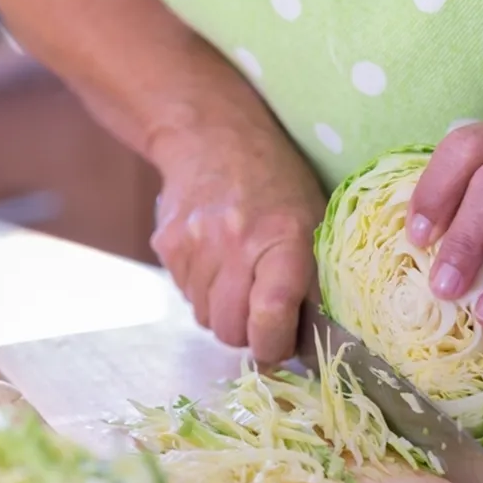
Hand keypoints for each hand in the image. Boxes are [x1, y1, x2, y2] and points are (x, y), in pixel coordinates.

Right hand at [150, 131, 325, 363]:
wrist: (212, 137)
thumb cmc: (276, 183)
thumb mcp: (314, 221)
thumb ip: (315, 280)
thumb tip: (315, 342)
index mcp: (283, 238)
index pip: (270, 316)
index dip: (274, 345)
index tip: (280, 344)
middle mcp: (235, 243)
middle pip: (230, 330)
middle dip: (247, 332)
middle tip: (261, 312)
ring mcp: (194, 245)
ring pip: (205, 318)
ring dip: (223, 310)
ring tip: (238, 275)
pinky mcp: (167, 245)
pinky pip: (185, 295)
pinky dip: (202, 290)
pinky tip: (215, 260)